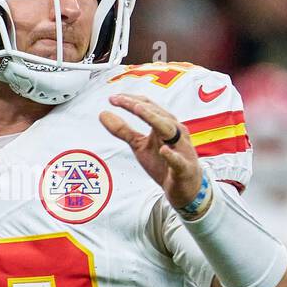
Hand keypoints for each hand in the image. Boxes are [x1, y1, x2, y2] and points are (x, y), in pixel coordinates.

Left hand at [100, 93, 202, 207]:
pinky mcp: (184, 168)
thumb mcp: (139, 145)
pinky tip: (164, 150)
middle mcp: (175, 132)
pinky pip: (178, 161)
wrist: (184, 188)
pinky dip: (171, 155)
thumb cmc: (163, 163)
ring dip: (154, 119)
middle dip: (138, 106)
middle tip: (120, 100)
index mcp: (164, 124)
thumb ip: (123, 130)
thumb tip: (103, 114)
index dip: (130, 101)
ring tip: (138, 110)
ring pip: (169, 130)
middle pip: (157, 114)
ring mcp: (181, 149)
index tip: (112, 98)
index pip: (148, 107)